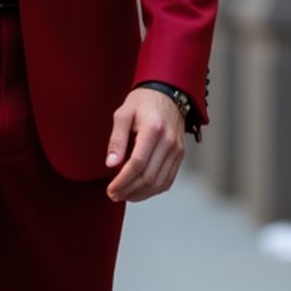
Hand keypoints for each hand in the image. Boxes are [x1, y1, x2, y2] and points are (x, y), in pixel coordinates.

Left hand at [105, 87, 185, 202]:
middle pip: (148, 177)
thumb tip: (111, 164)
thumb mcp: (123, 114)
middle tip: (114, 195)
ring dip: (141, 194)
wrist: (167, 94)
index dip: (122, 181)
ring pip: (159, 183)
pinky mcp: (180, 155)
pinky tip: (140, 191)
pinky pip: (168, 179)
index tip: (110, 189)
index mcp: (153, 130)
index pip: (137, 164)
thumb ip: (117, 139)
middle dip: (129, 190)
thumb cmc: (142, 102)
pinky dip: (154, 190)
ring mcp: (177, 150)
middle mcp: (168, 142)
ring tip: (124, 196)